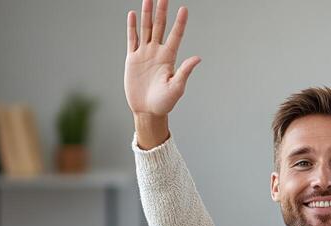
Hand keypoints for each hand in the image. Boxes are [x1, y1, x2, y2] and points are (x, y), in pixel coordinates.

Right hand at [124, 0, 199, 118]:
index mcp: (169, 58)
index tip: (184, 9)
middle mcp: (157, 52)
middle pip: (160, 27)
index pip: (175, 35)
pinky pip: (132, 39)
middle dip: (162, 11)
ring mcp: (145, 54)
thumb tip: (198, 58)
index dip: (180, 22)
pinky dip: (132, 27)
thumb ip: (185, 71)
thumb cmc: (165, 102)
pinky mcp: (132, 59)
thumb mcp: (177, 87)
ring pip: (146, 29)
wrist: (148, 110)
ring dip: (147, 14)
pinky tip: (133, 15)